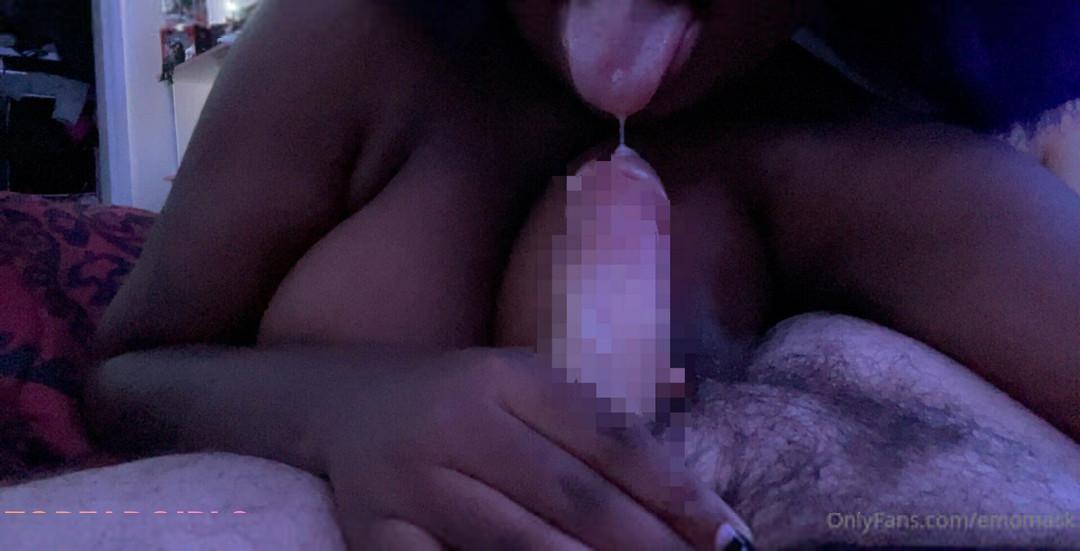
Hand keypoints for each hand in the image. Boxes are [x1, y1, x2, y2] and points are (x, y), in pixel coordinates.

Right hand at [319, 347, 745, 549]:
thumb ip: (596, 431)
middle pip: (572, 496)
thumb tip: (689, 502)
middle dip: (648, 547)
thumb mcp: (525, 388)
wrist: (345, 403)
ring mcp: (410, 479)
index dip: (677, 491)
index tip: (731, 537)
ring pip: (513, 542)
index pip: (610, 438)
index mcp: (508, 376)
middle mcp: (459, 421)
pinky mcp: (370, 531)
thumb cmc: (461, 402)